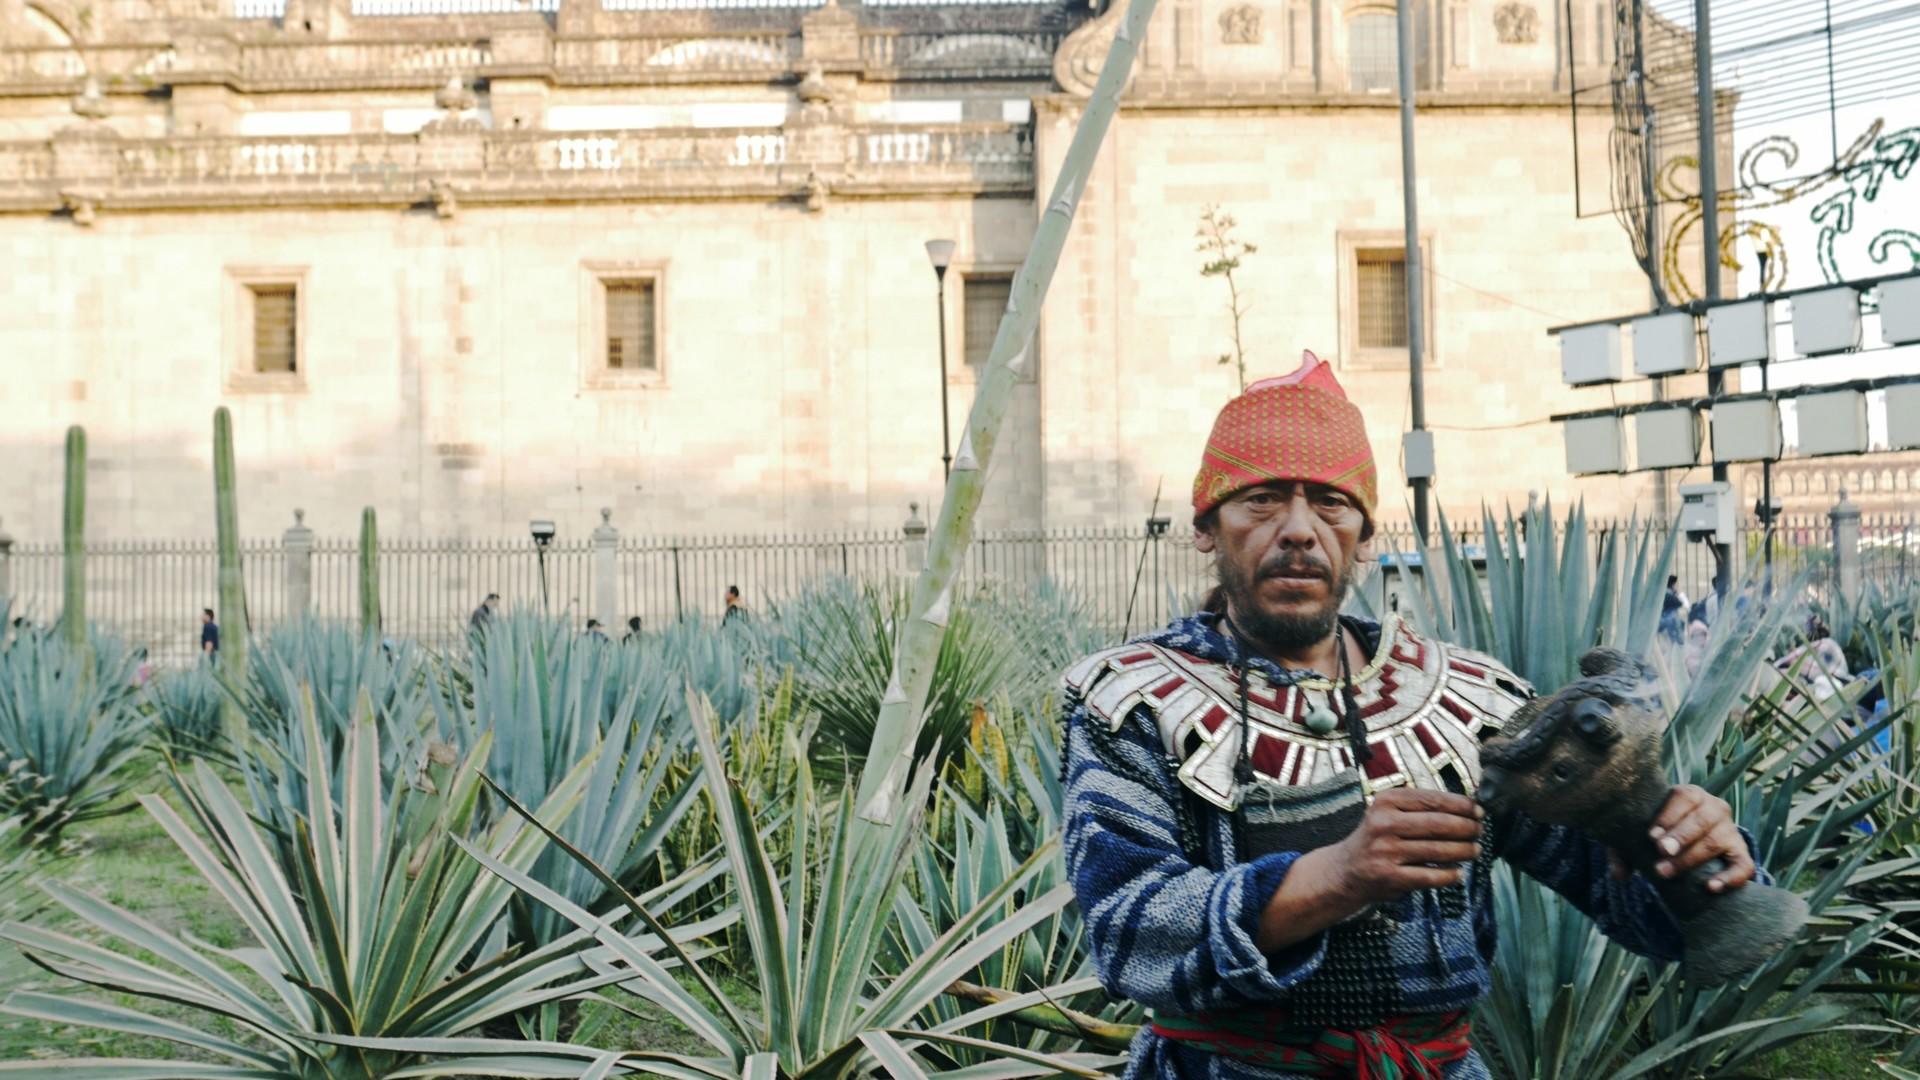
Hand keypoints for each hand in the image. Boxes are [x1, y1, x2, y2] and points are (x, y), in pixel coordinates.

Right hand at [1254, 788, 1482, 952]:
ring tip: (1475, 850)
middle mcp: (1384, 824)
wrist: (1346, 871)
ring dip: (1464, 851)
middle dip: (1467, 828)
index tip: (1478, 810)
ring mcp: (1386, 851)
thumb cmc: (1377, 838)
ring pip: (1439, 850)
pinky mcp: (1390, 877)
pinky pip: (1431, 876)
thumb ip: (1420, 808)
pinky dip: (1450, 875)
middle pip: (1439, 824)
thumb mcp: (1389, 813)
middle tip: (1480, 831)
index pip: (1432, 799)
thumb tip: (1467, 808)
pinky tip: (1459, 872)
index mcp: (1386, 801)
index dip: (1461, 805)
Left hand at [1613, 784, 1754, 893]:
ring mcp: (1731, 830)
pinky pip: (1744, 865)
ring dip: (1691, 858)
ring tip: (1666, 872)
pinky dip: (1730, 877)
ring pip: (1717, 840)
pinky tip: (1710, 887)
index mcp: (1691, 795)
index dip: (1667, 815)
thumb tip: (1618, 875)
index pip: (1683, 796)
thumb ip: (1626, 850)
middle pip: (1701, 819)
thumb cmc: (1662, 834)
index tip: (1651, 836)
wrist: (1693, 841)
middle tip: (1661, 853)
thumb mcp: (1641, 837)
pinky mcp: (1741, 853)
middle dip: (1680, 837)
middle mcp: (1715, 808)